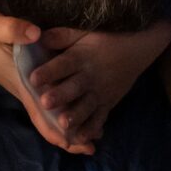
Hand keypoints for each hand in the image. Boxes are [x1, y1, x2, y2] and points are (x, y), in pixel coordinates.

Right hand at [0, 5, 96, 155]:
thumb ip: (14, 29)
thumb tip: (37, 34)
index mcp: (19, 80)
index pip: (40, 113)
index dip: (58, 130)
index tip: (80, 142)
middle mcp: (23, 86)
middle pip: (46, 119)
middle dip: (68, 133)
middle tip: (95, 143)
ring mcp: (24, 82)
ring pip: (47, 109)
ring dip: (67, 119)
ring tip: (94, 128)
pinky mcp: (25, 74)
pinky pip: (44, 95)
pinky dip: (60, 103)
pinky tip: (76, 101)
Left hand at [30, 18, 170, 145]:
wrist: (136, 50)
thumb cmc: (105, 39)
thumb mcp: (83, 33)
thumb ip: (61, 36)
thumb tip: (37, 37)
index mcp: (81, 57)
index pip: (63, 64)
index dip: (49, 71)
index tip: (33, 77)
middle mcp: (90, 77)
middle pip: (73, 87)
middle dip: (59, 95)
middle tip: (45, 102)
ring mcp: (100, 92)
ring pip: (86, 106)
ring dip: (74, 116)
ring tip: (63, 124)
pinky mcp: (108, 104)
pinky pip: (99, 118)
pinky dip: (91, 129)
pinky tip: (81, 137)